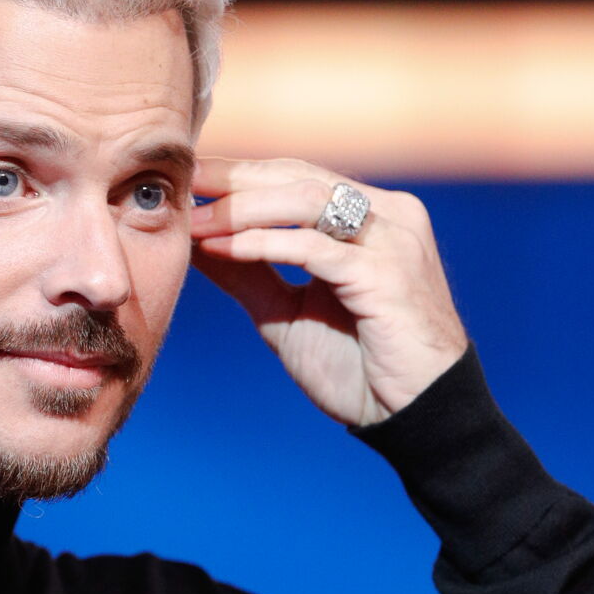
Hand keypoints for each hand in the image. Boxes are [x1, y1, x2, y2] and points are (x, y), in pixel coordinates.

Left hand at [190, 157, 467, 425]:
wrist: (413, 419)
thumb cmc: (356, 366)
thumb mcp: (285, 310)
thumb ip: (246, 272)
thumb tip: (193, 238)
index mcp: (370, 215)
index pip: (294, 176)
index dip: (237, 174)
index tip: (185, 178)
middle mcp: (389, 215)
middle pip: (298, 176)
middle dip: (233, 179)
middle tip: (180, 183)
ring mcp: (393, 240)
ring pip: (306, 200)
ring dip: (241, 208)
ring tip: (194, 221)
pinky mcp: (389, 274)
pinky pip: (315, 248)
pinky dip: (264, 244)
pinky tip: (224, 248)